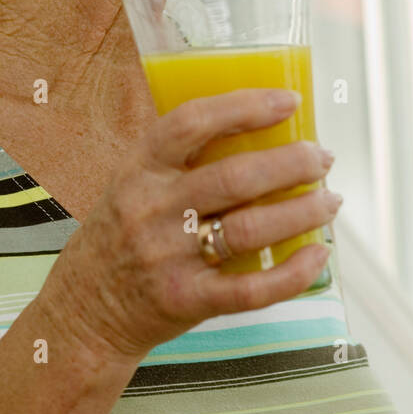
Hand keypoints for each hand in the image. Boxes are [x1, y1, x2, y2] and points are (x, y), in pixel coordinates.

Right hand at [42, 88, 340, 363]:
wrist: (83, 312)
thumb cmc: (118, 238)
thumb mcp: (130, 185)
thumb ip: (178, 162)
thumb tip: (258, 132)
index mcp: (138, 171)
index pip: (191, 123)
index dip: (245, 107)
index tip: (289, 101)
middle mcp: (152, 210)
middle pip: (235, 177)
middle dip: (292, 163)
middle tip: (322, 157)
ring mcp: (169, 258)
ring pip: (249, 228)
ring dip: (302, 211)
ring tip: (330, 200)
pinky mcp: (186, 301)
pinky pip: (250, 289)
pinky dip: (292, 272)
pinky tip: (317, 254)